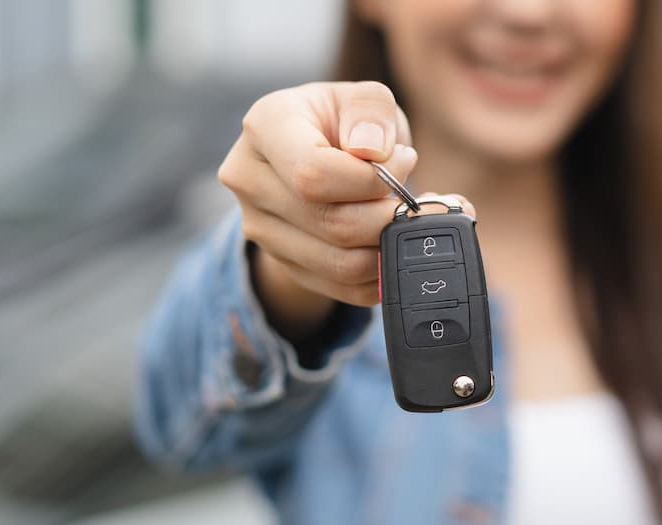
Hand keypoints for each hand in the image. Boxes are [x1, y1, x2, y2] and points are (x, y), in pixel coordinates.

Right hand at [217, 82, 461, 332]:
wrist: (321, 156)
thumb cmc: (347, 123)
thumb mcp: (365, 99)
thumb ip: (371, 111)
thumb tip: (372, 152)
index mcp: (265, 127)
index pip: (313, 173)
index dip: (371, 180)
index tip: (403, 162)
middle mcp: (250, 179)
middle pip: (332, 223)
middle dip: (387, 216)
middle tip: (411, 199)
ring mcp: (261, 228)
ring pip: (340, 263)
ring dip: (388, 247)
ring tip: (408, 220)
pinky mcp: (285, 263)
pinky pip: (344, 288)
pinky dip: (382, 274)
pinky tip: (396, 244)